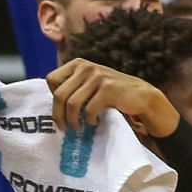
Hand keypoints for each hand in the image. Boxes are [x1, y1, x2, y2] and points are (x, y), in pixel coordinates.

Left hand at [47, 58, 177, 135]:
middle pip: (59, 94)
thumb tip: (51, 104)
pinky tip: (94, 122)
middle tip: (64, 127)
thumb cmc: (110, 93)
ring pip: (72, 104)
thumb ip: (72, 86)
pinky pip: (89, 109)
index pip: (52, 80)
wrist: (140, 96)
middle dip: (58, 115)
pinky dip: (89, 120)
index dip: (54, 98)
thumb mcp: (88, 84)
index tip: (62, 110)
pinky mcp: (108, 89)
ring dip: (73, 120)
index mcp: (78, 64)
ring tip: (78, 127)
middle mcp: (86, 66)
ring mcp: (97, 76)